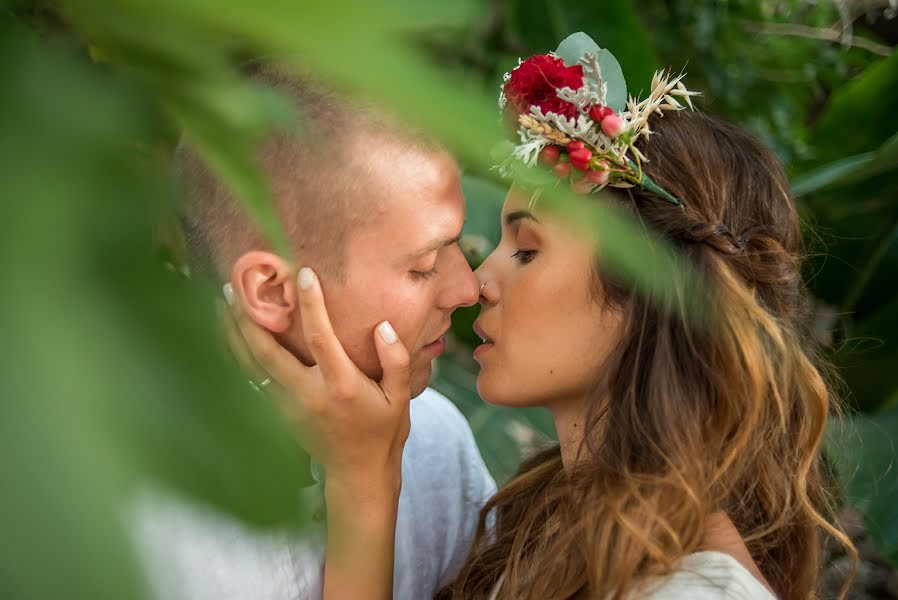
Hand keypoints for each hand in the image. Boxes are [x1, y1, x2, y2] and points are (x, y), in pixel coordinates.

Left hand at [221, 266, 410, 599]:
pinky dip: (235, 355)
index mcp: (341, 387)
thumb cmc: (382, 431)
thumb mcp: (400, 397)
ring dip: (233, 333)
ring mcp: (288, 406)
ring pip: (251, 366)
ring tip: (220, 303)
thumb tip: (383, 326)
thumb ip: (395, 360)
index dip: (312, 305)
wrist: (357, 474)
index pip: (321, 338)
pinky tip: (226, 334)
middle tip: (234, 286)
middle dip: (249, 318)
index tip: (303, 273)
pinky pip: (250, 379)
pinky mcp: (277, 413)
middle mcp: (309, 394)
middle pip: (268, 352)